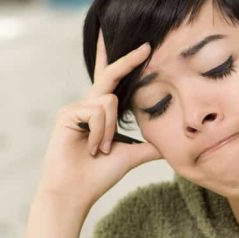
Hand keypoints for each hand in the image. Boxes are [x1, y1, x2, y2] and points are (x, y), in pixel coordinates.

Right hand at [36, 30, 161, 213]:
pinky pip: (96, 113)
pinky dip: (100, 134)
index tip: (139, 47)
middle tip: (148, 46)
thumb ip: (149, 147)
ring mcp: (76, 108)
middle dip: (128, 61)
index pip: (112, 82)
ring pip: (108, 102)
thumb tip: (171, 145)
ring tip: (101, 149)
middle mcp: (88, 106)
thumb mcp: (131, 156)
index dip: (123, 63)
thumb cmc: (99, 175)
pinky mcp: (68, 113)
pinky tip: (92, 148)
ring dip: (110, 131)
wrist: (76, 191)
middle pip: (111, 76)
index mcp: (102, 113)